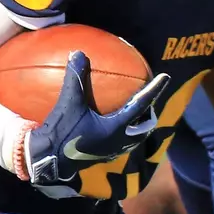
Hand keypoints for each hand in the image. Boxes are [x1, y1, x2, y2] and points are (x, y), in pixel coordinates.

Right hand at [21, 51, 169, 188]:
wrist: (48, 160)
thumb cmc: (62, 132)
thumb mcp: (69, 102)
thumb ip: (76, 78)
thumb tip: (79, 53)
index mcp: (117, 128)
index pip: (142, 105)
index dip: (154, 89)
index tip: (165, 77)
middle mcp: (119, 142)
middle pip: (145, 127)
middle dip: (150, 114)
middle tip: (150, 101)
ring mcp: (112, 151)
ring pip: (134, 138)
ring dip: (138, 125)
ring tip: (135, 114)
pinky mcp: (101, 156)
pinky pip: (120, 143)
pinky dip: (123, 132)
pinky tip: (111, 125)